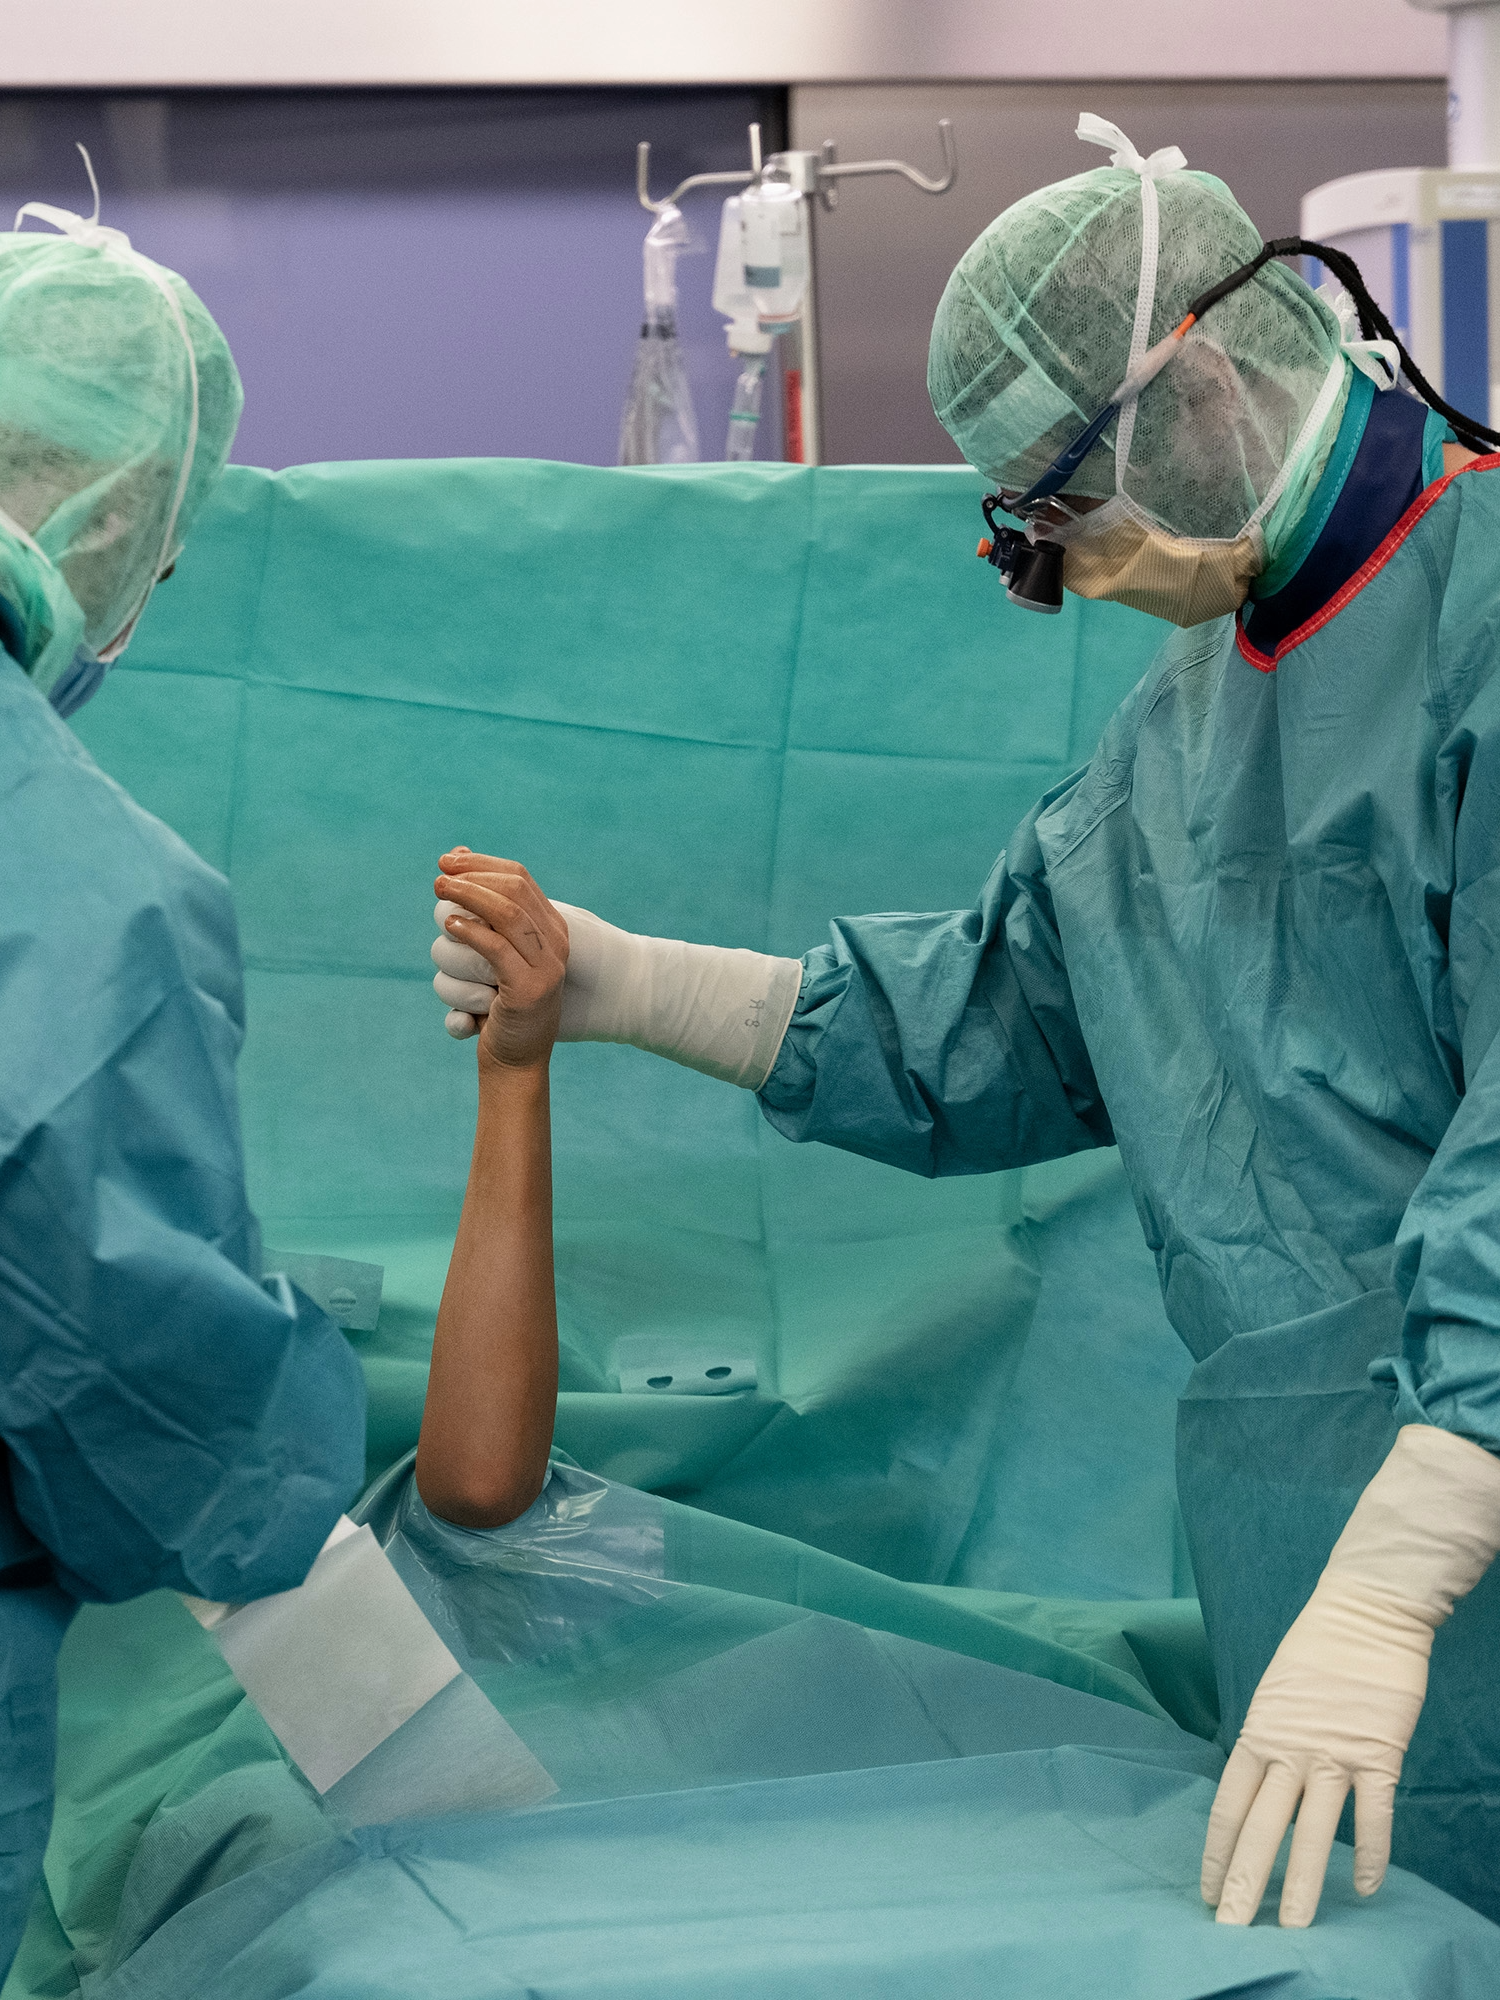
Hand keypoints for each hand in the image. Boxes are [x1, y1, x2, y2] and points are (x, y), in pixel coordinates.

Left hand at [432, 850, 567, 1071]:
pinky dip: (472, 933)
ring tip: (439, 895)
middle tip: (438, 878)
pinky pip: (497, 949)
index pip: (518, 877)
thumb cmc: (498, 1002)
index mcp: (550, 928)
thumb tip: (458, 854)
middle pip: (514, 889)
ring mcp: (548, 965)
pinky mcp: (531, 989)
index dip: (481, 862)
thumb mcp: (493, 952)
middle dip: (472, 876)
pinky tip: (451, 926)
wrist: (515, 1058)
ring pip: (507, 914)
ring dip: (468, 897)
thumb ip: (482, 910)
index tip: (447, 861)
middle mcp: (555, 942)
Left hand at [1201, 1423, 1499, 1927]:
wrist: (1363, 1612)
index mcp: (1258, 1735)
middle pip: (1262, 1828)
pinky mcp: (1378, 1754)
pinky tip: (1367, 1889)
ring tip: (1292, 1927)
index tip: (1205, 1890)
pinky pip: (1374, 1814)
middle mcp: (1289, 1751)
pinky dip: (1372, 1853)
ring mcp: (1334, 1754)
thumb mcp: (1276, 1695)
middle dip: (1244, 1881)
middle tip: (1230, 1927)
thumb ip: (1270, 1742)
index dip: (1215, 1851)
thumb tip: (1261, 1784)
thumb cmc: (1317, 1650)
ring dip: (1302, 1883)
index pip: (1228, 1806)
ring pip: (1313, 1831)